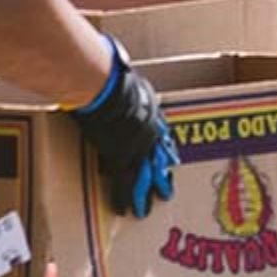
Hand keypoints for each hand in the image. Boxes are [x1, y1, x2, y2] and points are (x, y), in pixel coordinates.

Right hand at [74, 40, 178, 218]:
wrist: (108, 87)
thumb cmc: (114, 76)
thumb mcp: (128, 81)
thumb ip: (126, 84)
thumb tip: (117, 66)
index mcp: (151, 115)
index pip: (160, 136)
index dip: (163, 149)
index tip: (168, 158)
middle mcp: (148, 134)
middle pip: (156, 160)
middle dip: (160, 177)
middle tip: (166, 192)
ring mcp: (136, 148)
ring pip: (142, 177)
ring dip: (143, 194)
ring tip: (145, 210)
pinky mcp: (120, 158)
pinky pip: (122, 183)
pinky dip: (121, 198)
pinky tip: (121, 210)